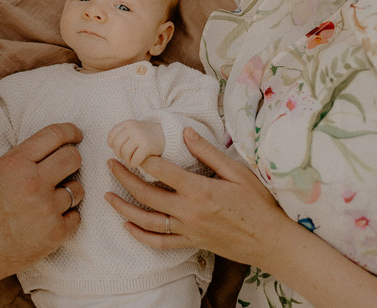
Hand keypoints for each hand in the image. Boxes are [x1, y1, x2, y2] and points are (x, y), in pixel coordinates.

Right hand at [0, 123, 84, 278]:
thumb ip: (18, 159)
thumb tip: (42, 150)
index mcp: (17, 164)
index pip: (54, 135)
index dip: (70, 131)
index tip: (76, 134)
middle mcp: (35, 183)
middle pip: (73, 158)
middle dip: (72, 160)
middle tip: (66, 168)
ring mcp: (47, 208)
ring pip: (78, 189)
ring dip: (68, 192)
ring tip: (51, 200)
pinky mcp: (55, 233)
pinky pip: (76, 217)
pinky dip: (67, 218)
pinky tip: (51, 220)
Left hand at [105, 127, 288, 267]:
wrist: (270, 240)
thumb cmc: (258, 204)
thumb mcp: (237, 171)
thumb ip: (208, 152)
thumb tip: (185, 132)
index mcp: (198, 189)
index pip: (160, 170)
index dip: (141, 157)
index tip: (128, 147)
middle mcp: (188, 211)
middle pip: (146, 194)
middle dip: (124, 178)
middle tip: (110, 164)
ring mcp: (187, 229)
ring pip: (146, 220)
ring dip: (123, 207)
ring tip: (106, 196)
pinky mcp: (191, 243)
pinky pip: (159, 242)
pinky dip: (140, 235)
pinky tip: (127, 226)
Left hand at [107, 119, 164, 167]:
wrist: (166, 134)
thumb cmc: (145, 134)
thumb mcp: (133, 128)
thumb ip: (121, 134)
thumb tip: (111, 146)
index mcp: (127, 123)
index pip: (111, 136)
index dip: (113, 145)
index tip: (119, 148)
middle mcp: (132, 128)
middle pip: (117, 146)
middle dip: (119, 154)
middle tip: (126, 156)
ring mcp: (139, 137)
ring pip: (124, 154)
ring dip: (127, 160)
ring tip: (131, 159)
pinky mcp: (147, 147)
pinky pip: (134, 160)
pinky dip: (133, 164)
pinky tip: (137, 163)